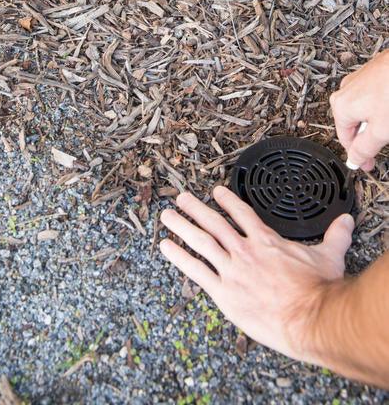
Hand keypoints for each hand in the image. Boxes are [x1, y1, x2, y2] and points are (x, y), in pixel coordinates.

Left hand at [161, 187, 353, 364]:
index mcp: (266, 240)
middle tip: (181, 198)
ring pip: (200, 241)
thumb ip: (335, 236)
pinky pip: (195, 271)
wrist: (309, 318)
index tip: (217, 193)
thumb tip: (346, 222)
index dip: (228, 201)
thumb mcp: (329, 256)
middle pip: (214, 222)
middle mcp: (244, 251)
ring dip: (181, 226)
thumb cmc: (318, 290)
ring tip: (167, 216)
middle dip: (195, 208)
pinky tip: (166, 247)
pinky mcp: (224, 292)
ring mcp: (232, 270)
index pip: (242, 213)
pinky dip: (179, 257)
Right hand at [330, 49, 388, 170]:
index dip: (359, 157)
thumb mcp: (381, 130)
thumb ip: (365, 149)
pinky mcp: (373, 73)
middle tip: (383, 143)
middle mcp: (345, 91)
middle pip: (354, 124)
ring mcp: (358, 80)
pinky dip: (382, 106)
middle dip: (368, 136)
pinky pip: (374, 97)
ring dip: (377, 121)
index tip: (368, 165)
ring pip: (365, 110)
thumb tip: (355, 159)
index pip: (345, 140)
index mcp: (341, 106)